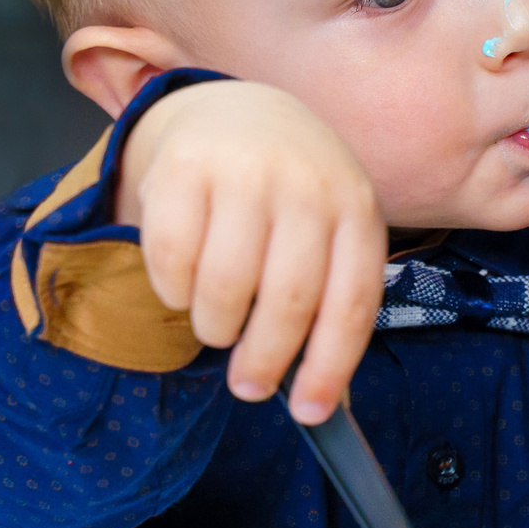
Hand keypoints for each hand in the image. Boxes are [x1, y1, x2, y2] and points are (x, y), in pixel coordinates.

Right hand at [117, 80, 387, 423]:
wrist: (237, 114)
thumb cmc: (290, 195)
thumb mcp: (329, 232)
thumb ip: (329, 302)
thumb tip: (321, 403)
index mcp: (355, 208)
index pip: (350, 303)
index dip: (329, 367)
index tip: (307, 413)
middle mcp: (305, 184)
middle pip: (288, 300)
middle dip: (263, 360)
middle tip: (247, 385)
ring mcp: (244, 170)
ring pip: (225, 286)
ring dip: (216, 327)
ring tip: (216, 325)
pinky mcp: (184, 168)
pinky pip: (172, 259)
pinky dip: (173, 291)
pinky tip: (183, 288)